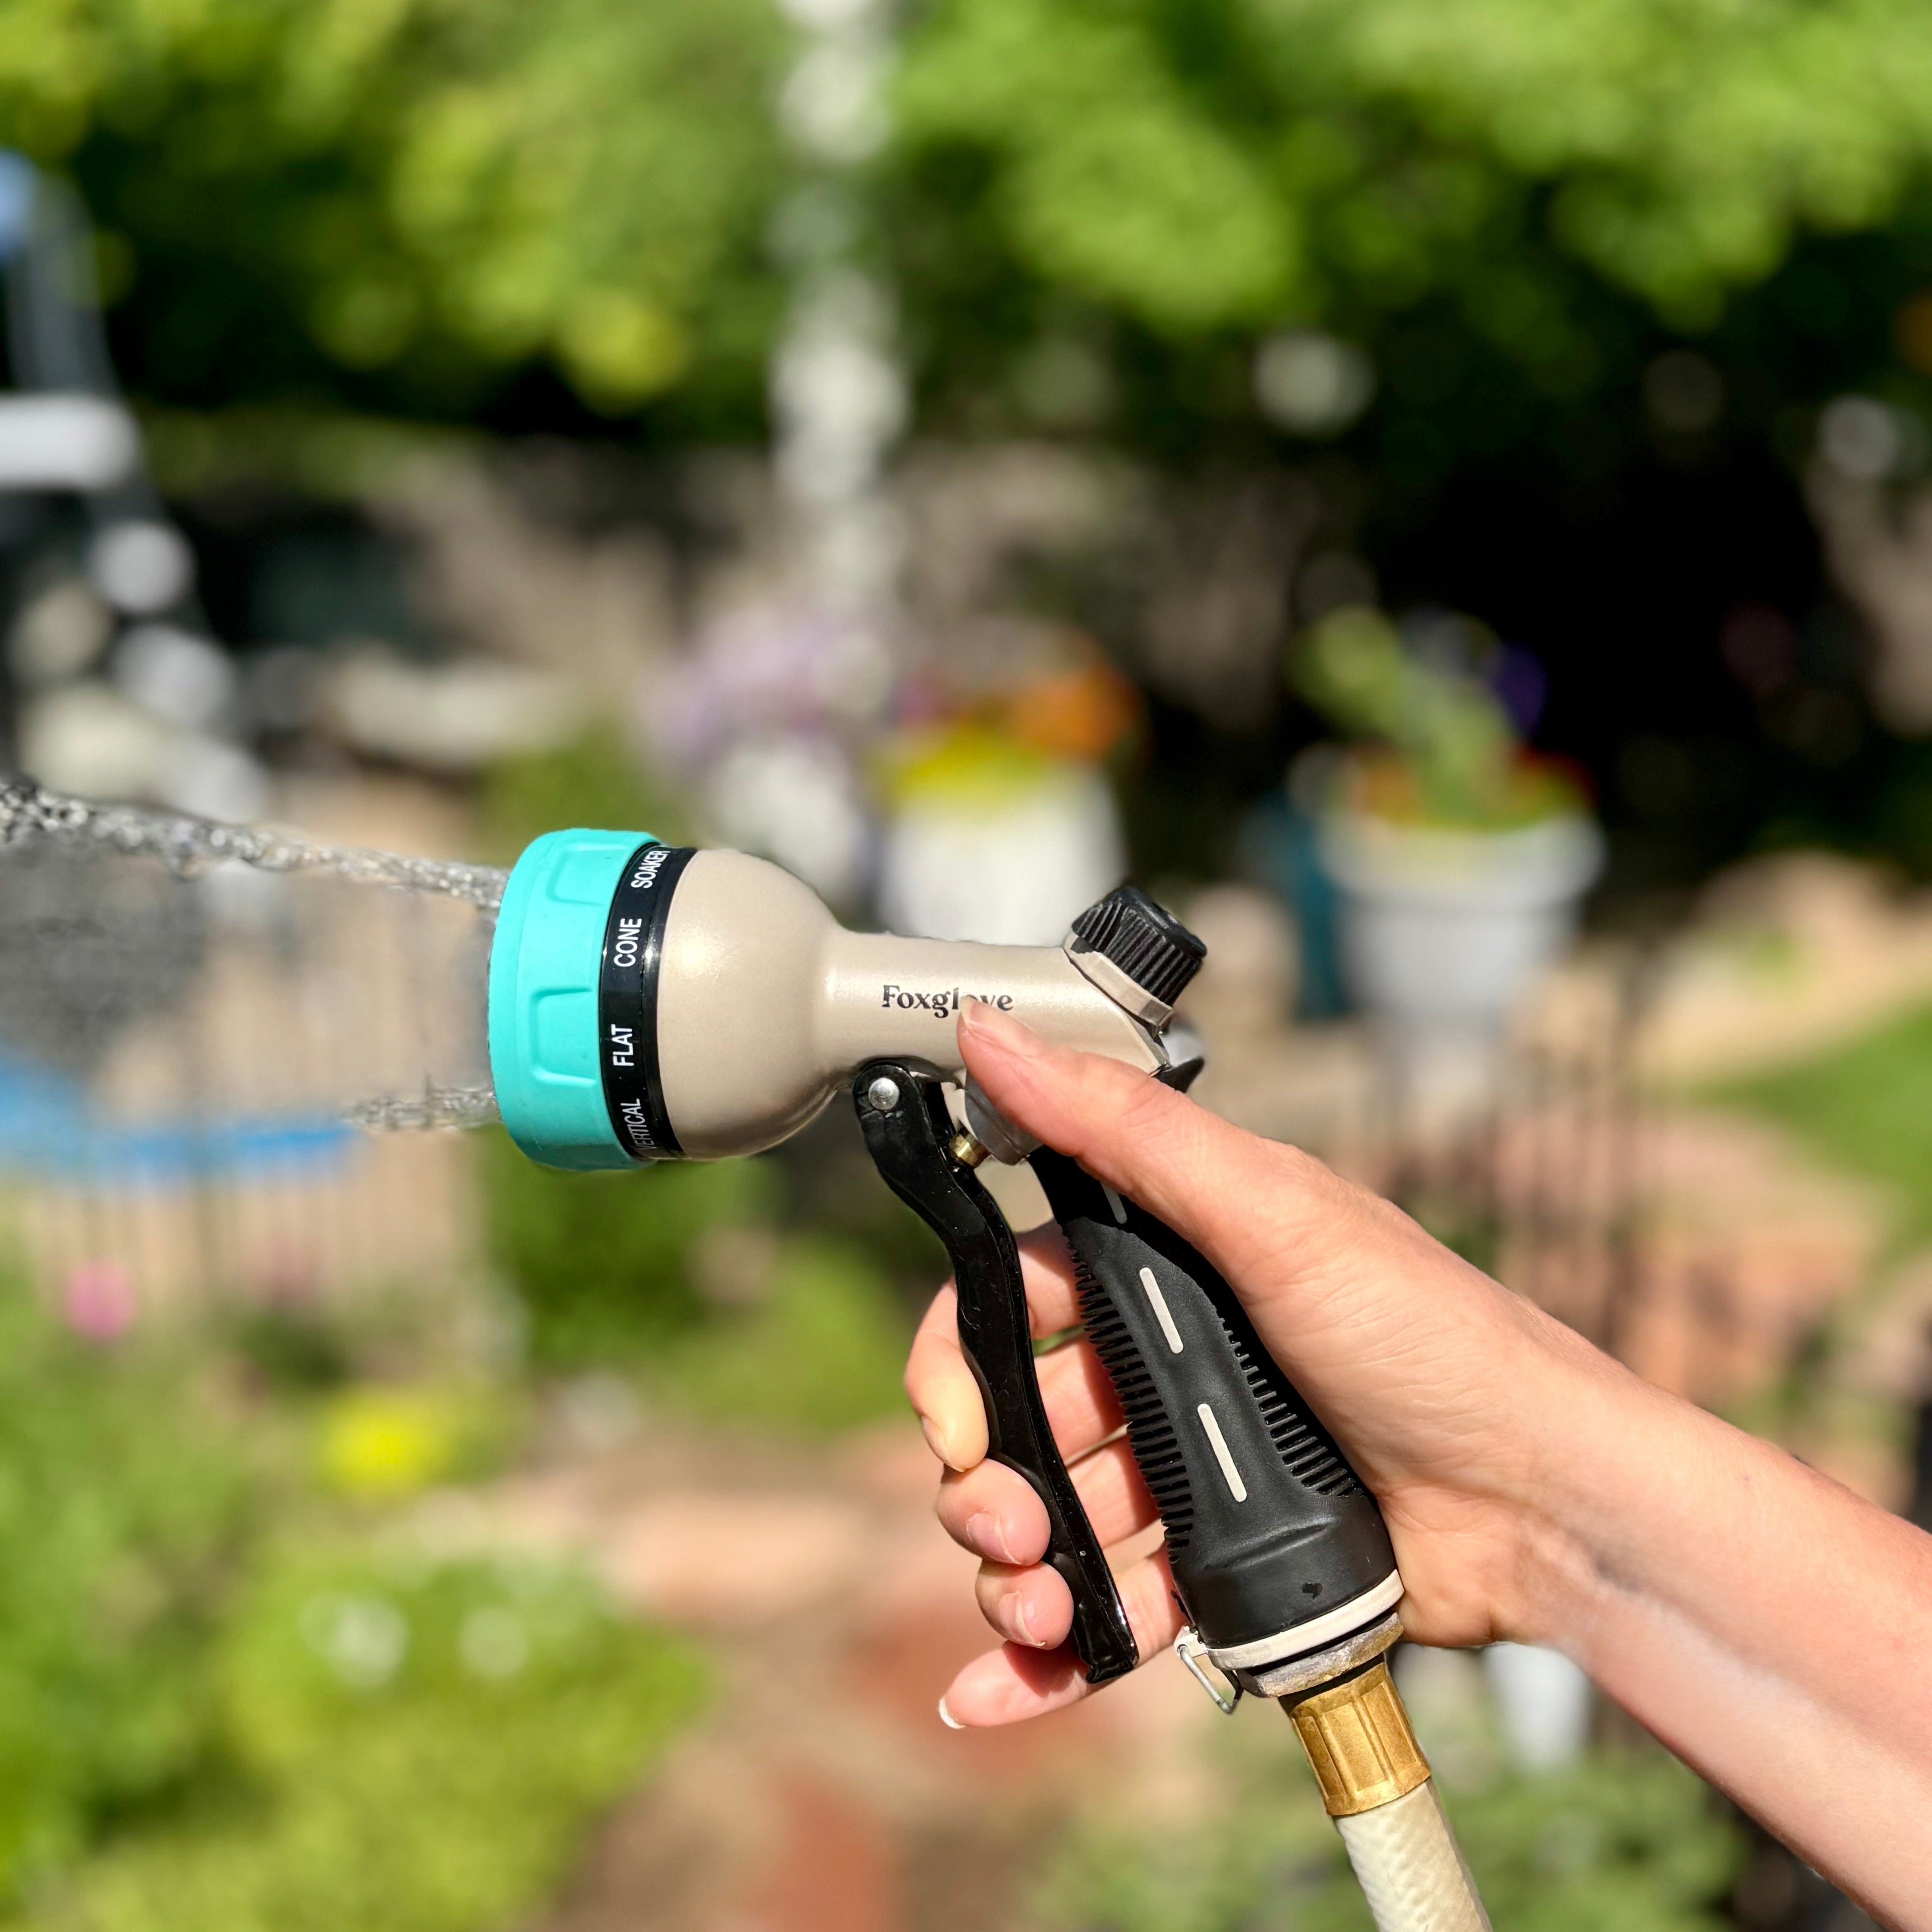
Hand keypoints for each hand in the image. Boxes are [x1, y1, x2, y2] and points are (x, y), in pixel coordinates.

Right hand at [905, 999, 1615, 1726]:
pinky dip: (1043, 1660)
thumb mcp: (1275, 1209)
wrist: (1548, 1503)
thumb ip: (1124, 1128)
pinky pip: (1108, 1612)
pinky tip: (992, 1693)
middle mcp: (1168, 1366)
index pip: (1010, 1304)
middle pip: (1016, 1425)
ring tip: (1042, 1606)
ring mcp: (1192, 1472)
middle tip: (1009, 1526)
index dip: (959, 1361)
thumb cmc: (1432, 1336)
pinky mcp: (1219, 1568)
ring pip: (1051, 1525)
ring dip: (1013, 1576)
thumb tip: (992, 1030)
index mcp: (1166, 1269)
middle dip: (984, 1482)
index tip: (956, 1419)